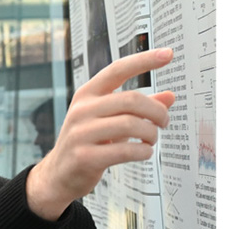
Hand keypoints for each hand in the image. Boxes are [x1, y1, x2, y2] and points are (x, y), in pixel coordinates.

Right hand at [26, 49, 175, 219]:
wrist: (58, 174)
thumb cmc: (88, 143)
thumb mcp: (109, 119)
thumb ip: (139, 108)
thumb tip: (169, 97)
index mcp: (87, 94)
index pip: (118, 69)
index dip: (144, 60)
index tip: (168, 54)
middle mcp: (82, 109)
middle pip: (130, 99)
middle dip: (156, 111)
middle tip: (164, 121)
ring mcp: (81, 133)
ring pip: (130, 125)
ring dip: (150, 133)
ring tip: (152, 139)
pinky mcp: (85, 157)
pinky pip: (124, 151)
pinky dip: (142, 151)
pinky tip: (144, 152)